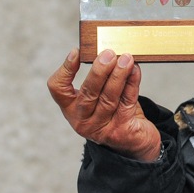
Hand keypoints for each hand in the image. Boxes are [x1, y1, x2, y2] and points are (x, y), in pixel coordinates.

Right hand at [47, 48, 161, 161]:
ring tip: (126, 59)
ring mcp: (101, 128)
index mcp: (71, 108)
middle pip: (88, 93)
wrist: (135, 141)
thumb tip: (111, 51)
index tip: (76, 52)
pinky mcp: (121, 131)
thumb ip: (103, 77)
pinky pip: (127, 102)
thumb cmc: (116, 111)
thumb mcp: (102, 96)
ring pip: (109, 98)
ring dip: (119, 75)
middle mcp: (82, 120)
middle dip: (99, 71)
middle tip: (108, 54)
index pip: (58, 89)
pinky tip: (135, 70)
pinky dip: (132, 84)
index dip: (65, 70)